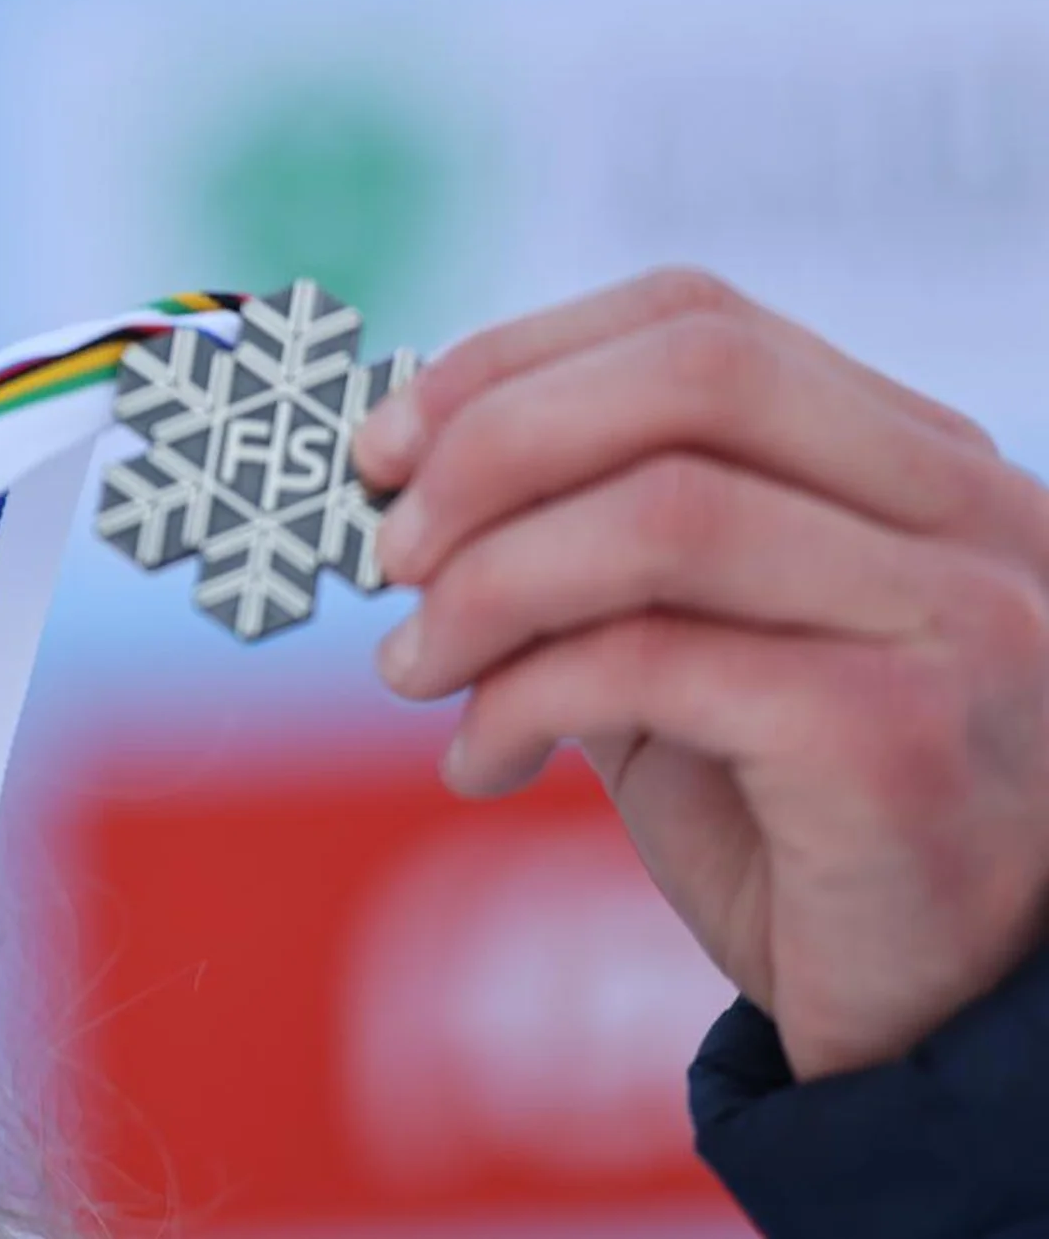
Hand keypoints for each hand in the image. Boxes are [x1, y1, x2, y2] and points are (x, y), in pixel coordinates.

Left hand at [351, 267, 1048, 1080]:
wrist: (941, 1028)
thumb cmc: (799, 828)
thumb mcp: (690, 652)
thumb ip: (591, 551)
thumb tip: (405, 474)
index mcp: (916, 462)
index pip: (697, 322)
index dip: (514, 360)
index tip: (387, 440)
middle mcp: (965, 515)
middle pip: (692, 376)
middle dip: (493, 442)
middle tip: (390, 546)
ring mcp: (952, 618)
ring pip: (665, 513)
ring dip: (489, 583)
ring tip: (415, 664)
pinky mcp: (898, 739)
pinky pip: (655, 663)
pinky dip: (524, 699)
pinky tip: (482, 761)